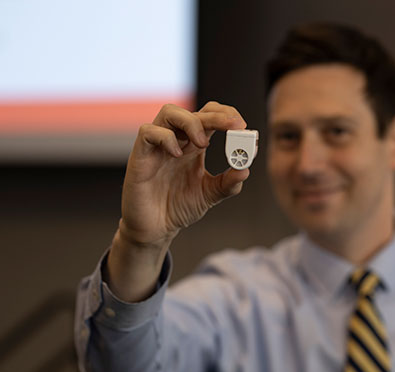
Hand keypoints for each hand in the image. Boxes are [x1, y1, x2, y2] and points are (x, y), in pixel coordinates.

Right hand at [118, 101, 249, 246]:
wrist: (156, 228)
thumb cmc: (179, 207)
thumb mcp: (210, 195)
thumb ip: (228, 184)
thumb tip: (245, 170)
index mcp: (194, 145)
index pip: (210, 116)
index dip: (227, 115)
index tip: (243, 126)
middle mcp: (177, 140)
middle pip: (194, 112)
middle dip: (217, 115)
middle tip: (235, 126)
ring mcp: (158, 146)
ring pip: (169, 112)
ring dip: (191, 122)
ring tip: (203, 143)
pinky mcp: (140, 156)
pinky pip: (148, 132)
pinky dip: (165, 138)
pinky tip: (177, 154)